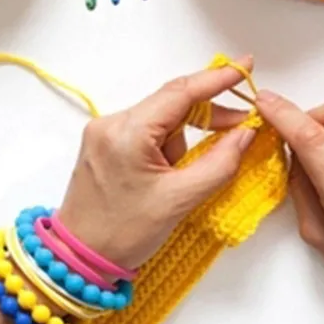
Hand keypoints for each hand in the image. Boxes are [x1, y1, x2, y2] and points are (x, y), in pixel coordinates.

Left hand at [56, 58, 256, 269]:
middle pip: (171, 103)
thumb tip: (246, 133)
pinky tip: (169, 172)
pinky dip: (166, 144)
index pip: (180, 92)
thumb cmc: (125, 233)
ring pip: (160, 119)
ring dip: (183, 139)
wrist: (77, 257)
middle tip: (242, 124)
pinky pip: (145, 131)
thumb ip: (219, 163)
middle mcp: (112, 122)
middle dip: (207, 115)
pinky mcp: (103, 143)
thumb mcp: (180, 201)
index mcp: (129, 132)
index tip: (245, 66)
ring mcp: (104, 131)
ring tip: (183, 178)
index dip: (217, 78)